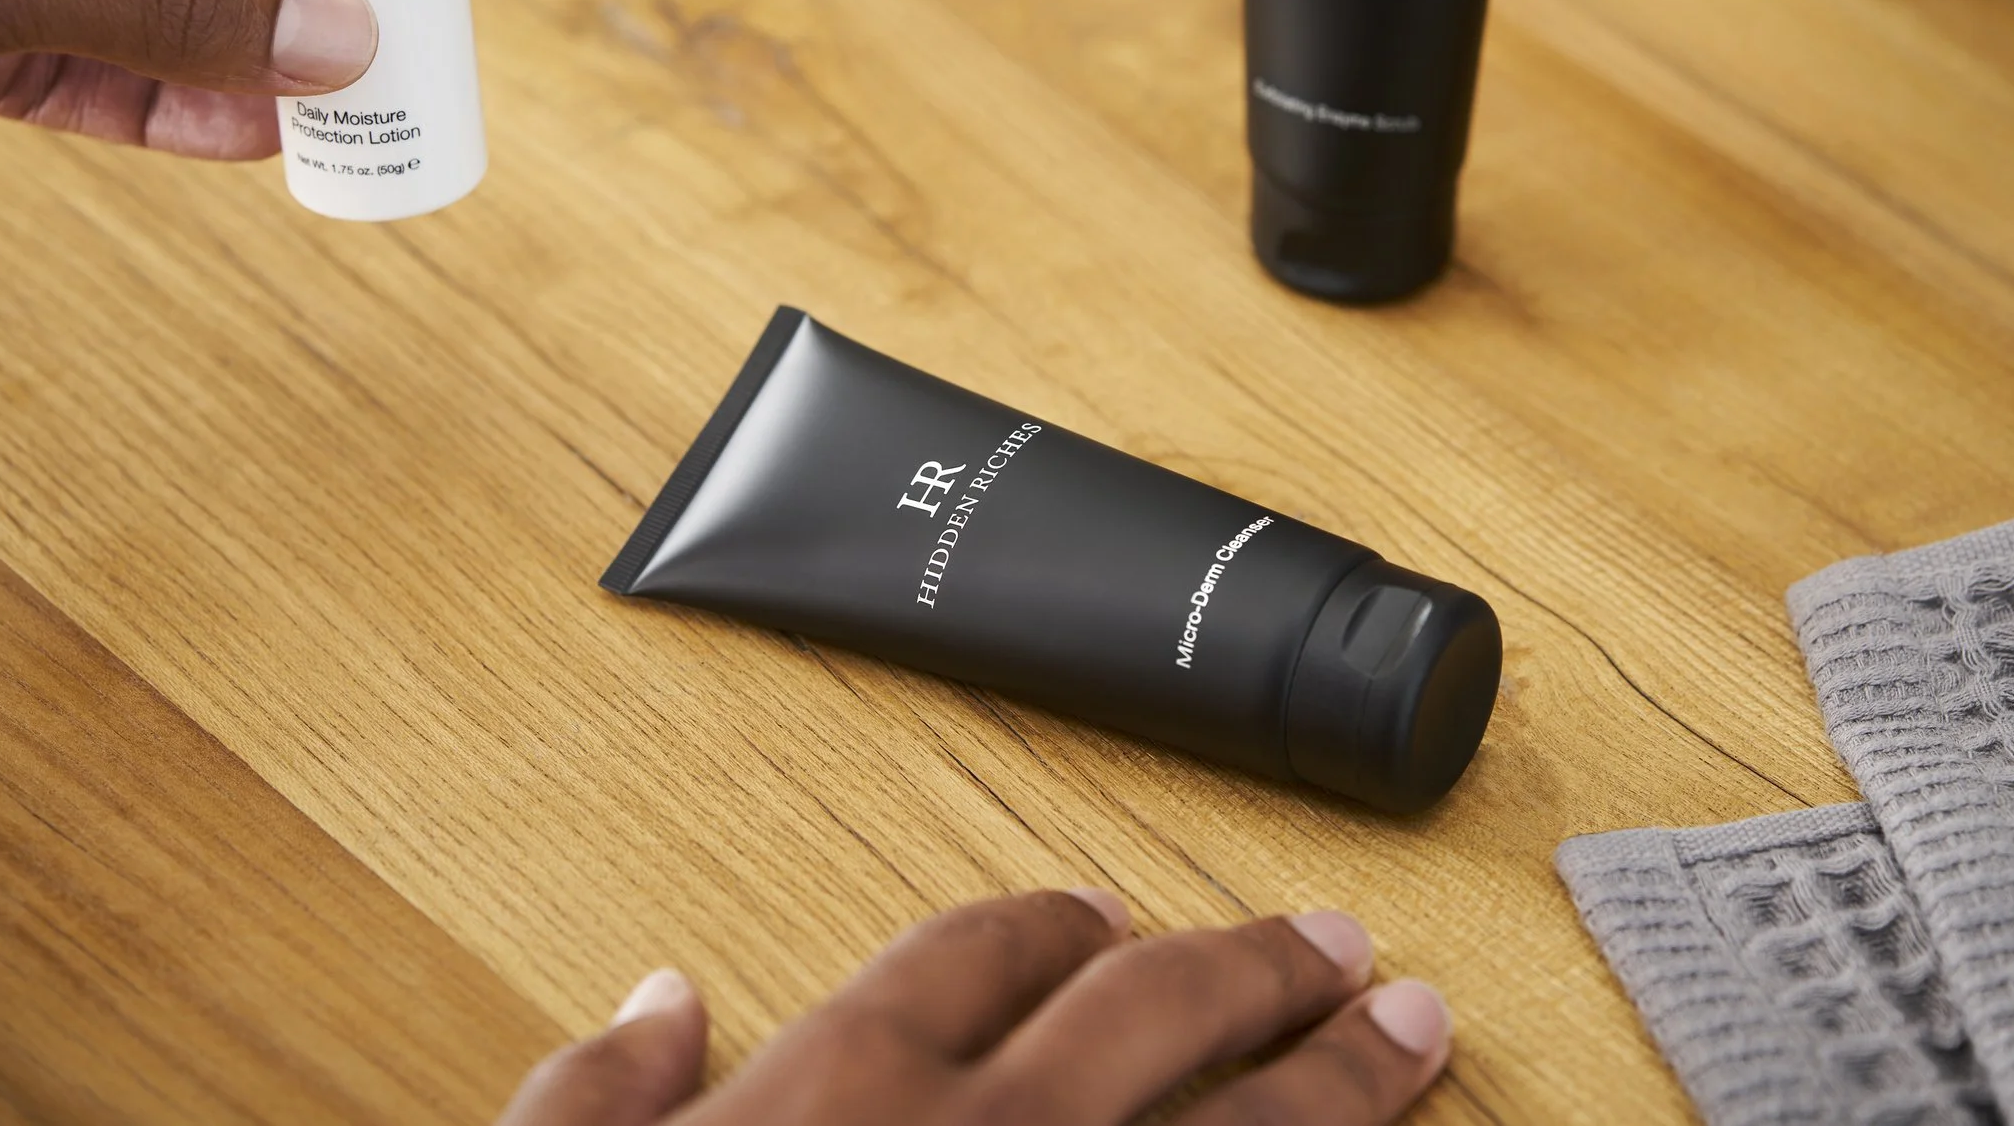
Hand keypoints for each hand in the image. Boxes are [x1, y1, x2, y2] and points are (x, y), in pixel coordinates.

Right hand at [497, 891, 1453, 1125]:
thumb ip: (598, 1097)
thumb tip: (659, 1002)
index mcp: (848, 1082)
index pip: (984, 948)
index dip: (1055, 923)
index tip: (1104, 915)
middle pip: (1160, 1008)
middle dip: (1258, 968)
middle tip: (1338, 949)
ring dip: (1343, 1082)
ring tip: (1414, 1038)